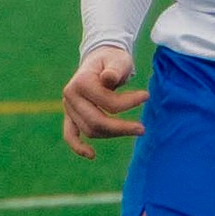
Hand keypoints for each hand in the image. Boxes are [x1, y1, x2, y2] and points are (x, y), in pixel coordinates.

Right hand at [61, 45, 147, 159]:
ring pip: (90, 130)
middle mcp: (70, 96)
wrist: (101, 60)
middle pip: (96, 121)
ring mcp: (68, 107)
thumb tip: (108, 79)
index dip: (129, 103)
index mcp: (81, 82)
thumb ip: (115, 70)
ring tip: (134, 129)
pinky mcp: (70, 115)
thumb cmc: (113, 61)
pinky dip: (78, 146)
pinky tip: (92, 155)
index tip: (146, 96)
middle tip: (142, 128)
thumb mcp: (118, 60)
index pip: (107, 102)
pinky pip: (70, 134)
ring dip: (113, 134)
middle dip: (122, 127)